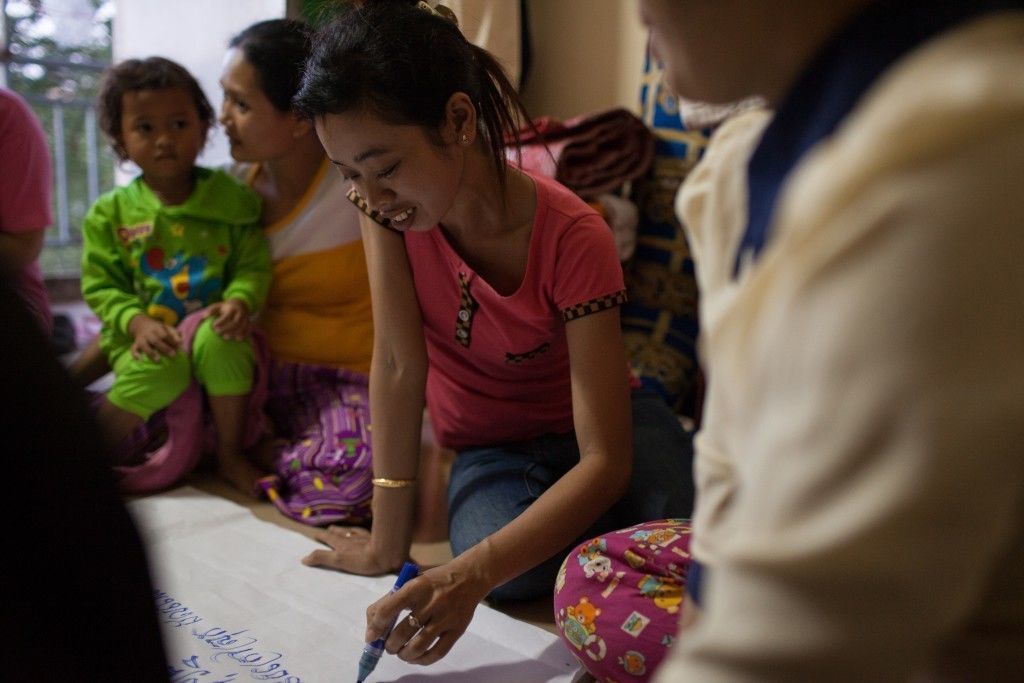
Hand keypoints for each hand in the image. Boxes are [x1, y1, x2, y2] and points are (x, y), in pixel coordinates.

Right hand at [128, 315, 181, 360]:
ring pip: (144, 345)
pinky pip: (133, 348)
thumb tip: (181, 342)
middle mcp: (149, 333)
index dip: (172, 339)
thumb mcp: (166, 327)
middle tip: (173, 355)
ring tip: (158, 359)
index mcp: (158, 329)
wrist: (141, 324)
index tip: (179, 345)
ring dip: (151, 352)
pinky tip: (140, 359)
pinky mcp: (136, 344)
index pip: (166, 334)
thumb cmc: (158, 329)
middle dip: (165, 348)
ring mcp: (142, 339)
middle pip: (156, 340)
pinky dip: (135, 354)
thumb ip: (175, 334)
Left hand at [205, 298, 250, 339]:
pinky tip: (238, 339)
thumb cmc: (226, 307)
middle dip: (227, 329)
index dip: (221, 322)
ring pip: (242, 327)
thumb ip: (211, 310)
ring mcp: (245, 318)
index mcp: (232, 308)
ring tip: (226, 337)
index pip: (227, 316)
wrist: (240, 303)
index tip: (213, 325)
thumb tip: (204, 316)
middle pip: (235, 322)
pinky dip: (245, 334)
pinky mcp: (249, 322)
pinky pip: (249, 329)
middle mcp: (240, 313)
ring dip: (235, 333)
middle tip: (218, 333)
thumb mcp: (218, 306)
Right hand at [302, 527, 397, 575]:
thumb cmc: (362, 560)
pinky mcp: (377, 539)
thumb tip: (303, 558)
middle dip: (334, 531)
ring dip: (346, 530)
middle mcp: (352, 537)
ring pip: (353, 531)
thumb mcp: (338, 561)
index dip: (321, 536)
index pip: (329, 537)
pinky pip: (367, 533)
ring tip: (344, 529)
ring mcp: (365, 537)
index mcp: (342, 543)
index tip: (315, 534)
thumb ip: (322, 558)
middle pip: (341, 532)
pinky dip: (362, 532)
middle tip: (329, 529)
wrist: (387, 553)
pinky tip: (365, 533)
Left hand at [366, 559, 490, 664]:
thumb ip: (390, 602)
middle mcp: (432, 601)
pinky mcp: (457, 630)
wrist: (470, 577)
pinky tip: (416, 657)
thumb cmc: (435, 581)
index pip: (389, 608)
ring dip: (404, 655)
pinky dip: (422, 660)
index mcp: (417, 586)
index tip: (372, 637)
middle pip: (402, 632)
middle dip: (390, 645)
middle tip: (389, 646)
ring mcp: (446, 617)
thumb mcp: (412, 583)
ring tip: (401, 653)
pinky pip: (437, 653)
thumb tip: (371, 631)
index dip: (376, 626)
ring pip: (418, 646)